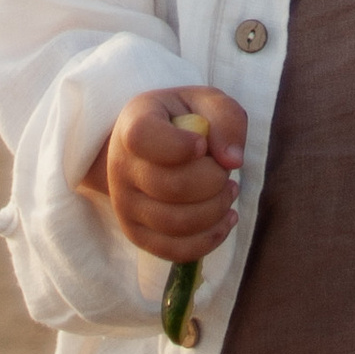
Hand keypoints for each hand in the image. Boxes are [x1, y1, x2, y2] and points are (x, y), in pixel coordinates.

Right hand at [84, 88, 247, 258]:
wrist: (151, 148)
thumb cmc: (184, 122)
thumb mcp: (206, 103)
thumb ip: (225, 120)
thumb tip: (233, 160)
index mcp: (134, 124)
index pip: (143, 137)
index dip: (179, 145)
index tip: (202, 144)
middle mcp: (121, 167)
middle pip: (172, 186)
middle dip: (214, 180)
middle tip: (225, 171)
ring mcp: (125, 205)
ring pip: (176, 223)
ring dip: (216, 209)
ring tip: (229, 191)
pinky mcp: (136, 234)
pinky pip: (174, 250)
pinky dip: (209, 239)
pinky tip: (226, 219)